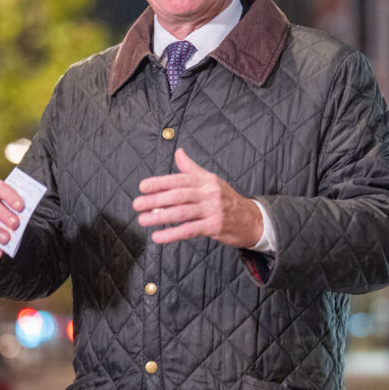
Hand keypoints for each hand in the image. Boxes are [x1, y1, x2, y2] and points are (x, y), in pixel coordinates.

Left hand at [134, 148, 262, 247]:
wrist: (251, 219)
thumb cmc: (226, 199)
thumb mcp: (211, 181)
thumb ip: (192, 169)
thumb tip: (178, 152)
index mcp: (206, 180)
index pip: (179, 179)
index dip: (160, 183)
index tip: (142, 187)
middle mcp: (210, 193)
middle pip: (178, 195)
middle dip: (155, 200)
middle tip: (137, 204)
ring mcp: (212, 210)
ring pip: (182, 213)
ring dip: (160, 217)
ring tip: (143, 220)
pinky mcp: (214, 227)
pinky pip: (189, 230)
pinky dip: (171, 234)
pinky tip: (158, 236)